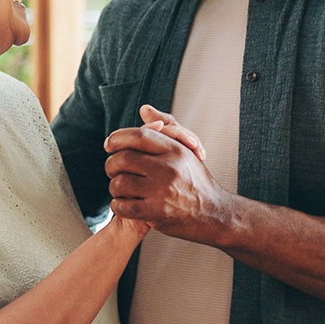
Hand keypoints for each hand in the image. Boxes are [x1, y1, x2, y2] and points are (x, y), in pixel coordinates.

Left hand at [103, 105, 227, 238]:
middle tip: (113, 170)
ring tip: (121, 189)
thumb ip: (165, 128)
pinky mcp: (156, 213)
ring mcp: (162, 191)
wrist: (215, 215)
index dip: (117, 138)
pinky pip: (122, 206)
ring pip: (119, 183)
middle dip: (111, 165)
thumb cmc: (196, 181)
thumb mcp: (185, 151)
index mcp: (175, 151)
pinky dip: (118, 206)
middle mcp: (169, 168)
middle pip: (123, 159)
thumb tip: (144, 109)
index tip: (109, 144)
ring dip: (114, 187)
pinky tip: (125, 204)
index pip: (138, 136)